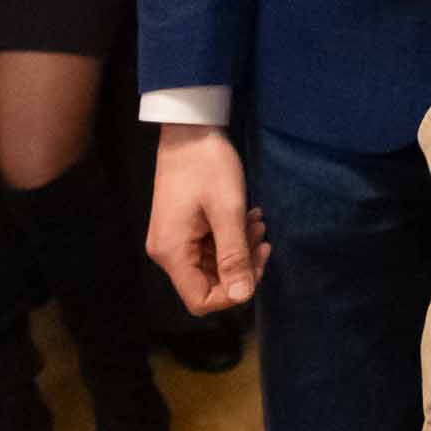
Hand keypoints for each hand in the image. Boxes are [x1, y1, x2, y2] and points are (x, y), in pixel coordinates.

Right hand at [147, 123, 269, 313]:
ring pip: (212, 264)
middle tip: (261, 235)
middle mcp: (168, 252)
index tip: (256, 263)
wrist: (189, 130)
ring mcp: (175, 239)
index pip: (200, 300)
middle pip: (208, 283)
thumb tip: (242, 297)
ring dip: (240, 248)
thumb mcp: (228, 210)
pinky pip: (209, 247)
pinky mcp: (183, 228)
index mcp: (173, 253)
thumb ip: (234, 255)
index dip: (232, 293)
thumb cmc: (208, 165)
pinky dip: (231, 237)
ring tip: (257, 221)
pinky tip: (248, 217)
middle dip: (241, 266)